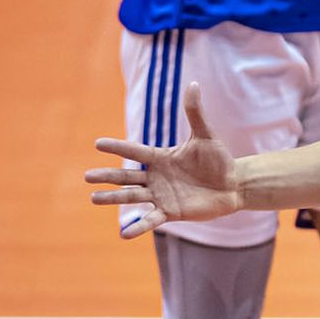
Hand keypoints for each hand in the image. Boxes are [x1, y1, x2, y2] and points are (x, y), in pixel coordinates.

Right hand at [85, 83, 243, 238]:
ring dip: (113, 198)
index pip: (135, 151)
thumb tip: (193, 84)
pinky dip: (137, 227)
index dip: (118, 147)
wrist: (233, 184)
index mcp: (161, 157)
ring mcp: (161, 195)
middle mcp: (156, 176)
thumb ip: (195, 112)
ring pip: (132, 196)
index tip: (98, 143)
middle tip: (86, 176)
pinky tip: (123, 234)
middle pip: (126, 176)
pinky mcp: (170, 212)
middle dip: (107, 176)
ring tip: (93, 198)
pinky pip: (150, 219)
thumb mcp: (206, 135)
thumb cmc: (218, 159)